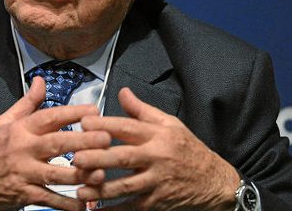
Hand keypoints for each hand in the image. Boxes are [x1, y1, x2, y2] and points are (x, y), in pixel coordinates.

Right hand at [0, 77, 111, 210]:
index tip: (94, 110)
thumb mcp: (4, 121)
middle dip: (83, 141)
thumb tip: (41, 81)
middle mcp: (23, 150)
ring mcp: (24, 174)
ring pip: (56, 174)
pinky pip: (49, 200)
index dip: (73, 112)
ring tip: (101, 172)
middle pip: (57, 144)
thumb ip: (27, 103)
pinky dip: (67, 204)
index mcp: (20, 129)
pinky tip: (84, 203)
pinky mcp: (24, 195)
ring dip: (80, 174)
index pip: (49, 116)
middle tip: (106, 138)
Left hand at [74, 88, 240, 209]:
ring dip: (101, 189)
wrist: (215, 182)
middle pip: (124, 157)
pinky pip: (133, 207)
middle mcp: (156, 157)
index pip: (128, 127)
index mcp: (157, 135)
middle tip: (76, 158)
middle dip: (99, 158)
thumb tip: (122, 92)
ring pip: (126, 186)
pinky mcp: (158, 202)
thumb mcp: (170, 124)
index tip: (83, 123)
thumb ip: (142, 110)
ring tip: (79, 190)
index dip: (105, 125)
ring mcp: (156, 182)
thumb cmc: (188, 149)